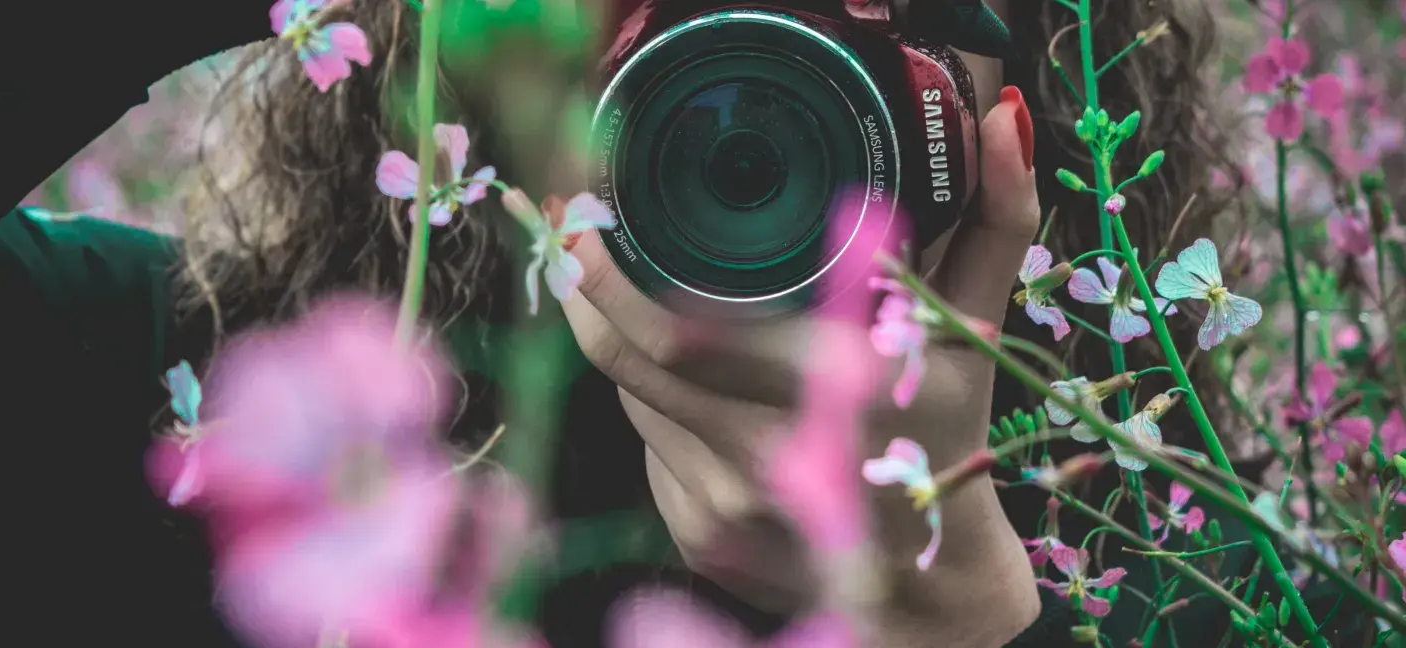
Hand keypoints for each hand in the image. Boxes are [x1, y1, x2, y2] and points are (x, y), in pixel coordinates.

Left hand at [560, 84, 1044, 644]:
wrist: (934, 590)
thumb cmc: (952, 434)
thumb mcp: (974, 329)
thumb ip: (995, 221)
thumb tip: (1000, 121)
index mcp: (840, 390)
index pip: (679, 330)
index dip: (613, 273)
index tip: (589, 216)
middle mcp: (775, 456)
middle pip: (633, 360)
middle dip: (589, 291)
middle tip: (577, 239)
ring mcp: (731, 505)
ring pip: (636, 397)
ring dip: (624, 344)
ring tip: (633, 300)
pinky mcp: (701, 536)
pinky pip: (650, 445)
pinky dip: (658, 404)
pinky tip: (693, 387)